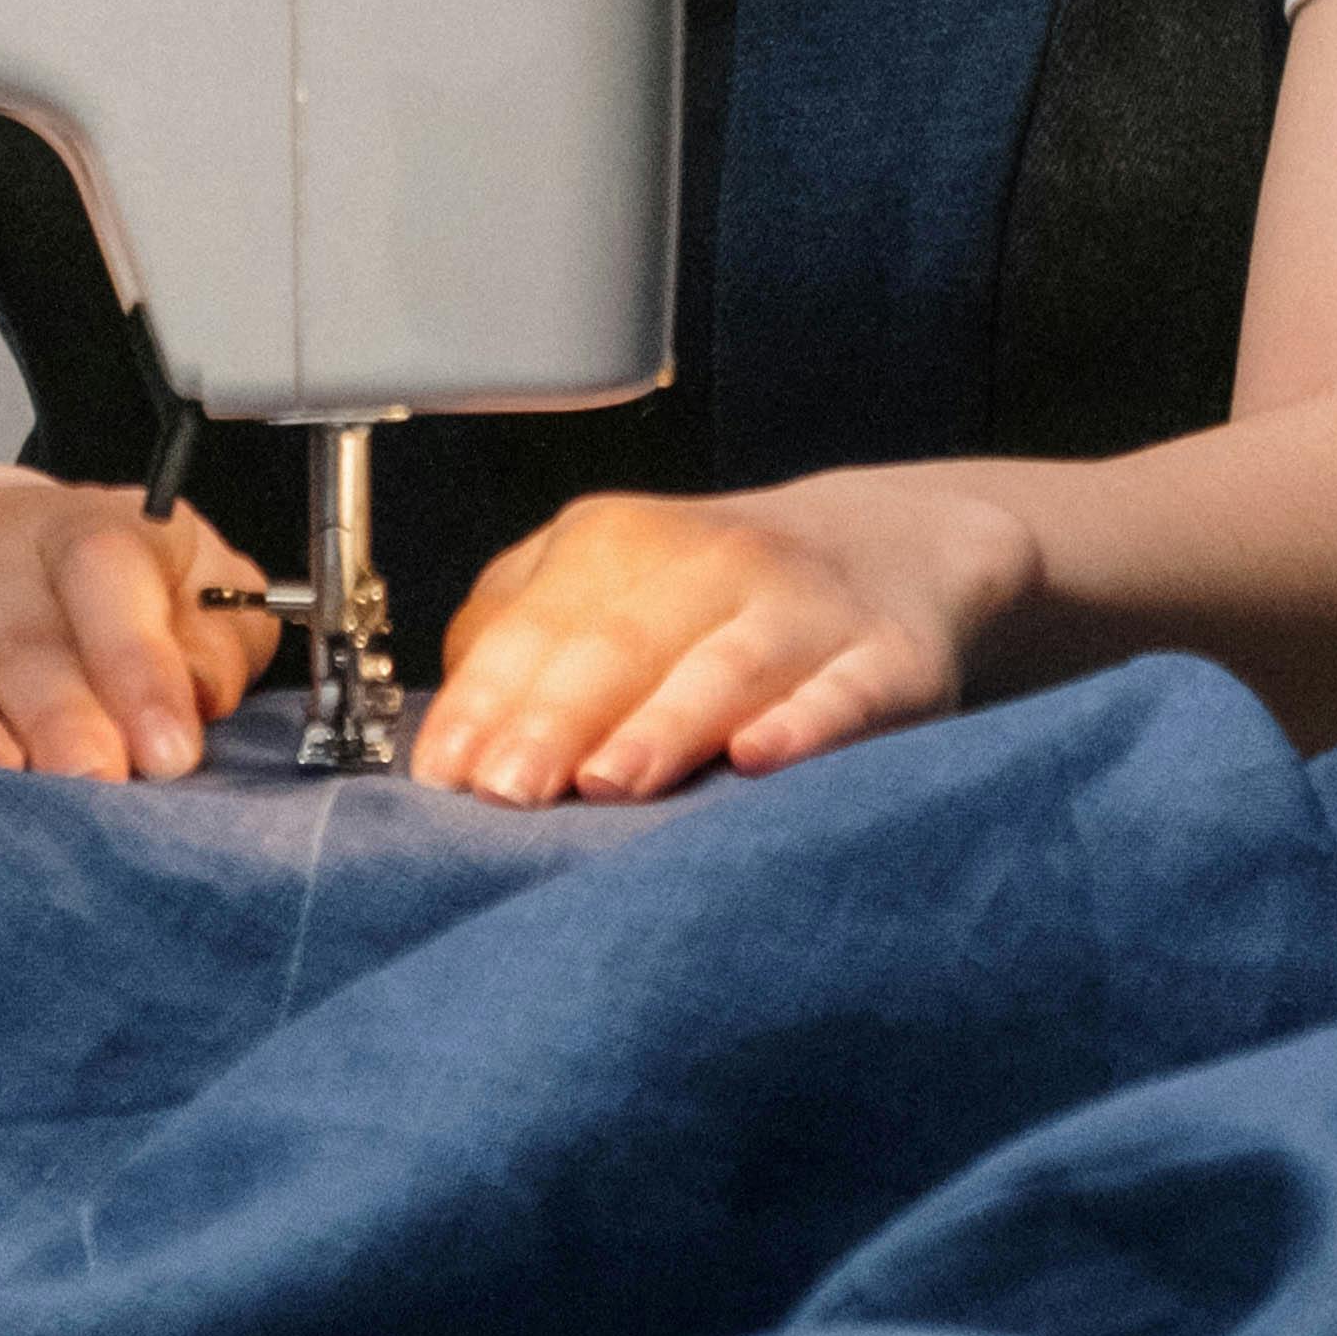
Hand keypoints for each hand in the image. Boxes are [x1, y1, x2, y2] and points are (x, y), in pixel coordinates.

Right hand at [0, 465, 280, 781]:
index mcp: (74, 526)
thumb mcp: (169, 587)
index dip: (139, 661)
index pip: (107, 570)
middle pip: (20, 635)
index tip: (170, 750)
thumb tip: (208, 698)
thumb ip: (212, 637)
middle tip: (95, 786)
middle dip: (61, 720)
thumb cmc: (73, 595)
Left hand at [411, 471, 1037, 808]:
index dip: (484, 703)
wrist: (892, 551)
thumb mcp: (606, 588)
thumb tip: (443, 741)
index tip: (447, 778)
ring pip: (725, 665)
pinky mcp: (888, 662)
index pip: (533, 626)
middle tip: (508, 793)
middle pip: (618, 643)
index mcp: (617, 542)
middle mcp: (710, 562)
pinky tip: (760, 756)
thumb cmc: (711, 602)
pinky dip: (805, 724)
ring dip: (664, 723)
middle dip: (556, 719)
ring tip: (610, 781)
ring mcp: (803, 609)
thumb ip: (518, 640)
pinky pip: (845, 693)